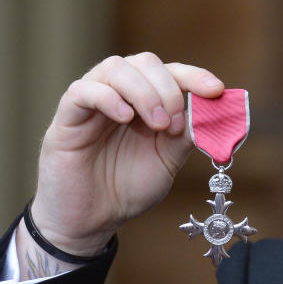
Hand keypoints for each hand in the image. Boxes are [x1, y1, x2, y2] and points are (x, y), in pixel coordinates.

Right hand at [31, 53, 223, 255]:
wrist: (92, 221)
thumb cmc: (128, 187)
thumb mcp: (168, 160)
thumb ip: (188, 135)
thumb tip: (216, 112)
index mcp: (146, 101)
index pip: (170, 72)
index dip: (195, 75)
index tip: (216, 91)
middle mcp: (119, 95)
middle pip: (144, 62)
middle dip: (169, 88)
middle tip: (176, 123)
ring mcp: (91, 103)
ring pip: (115, 67)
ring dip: (144, 92)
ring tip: (158, 124)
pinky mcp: (66, 118)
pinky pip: (82, 91)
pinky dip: (108, 98)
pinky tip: (125, 118)